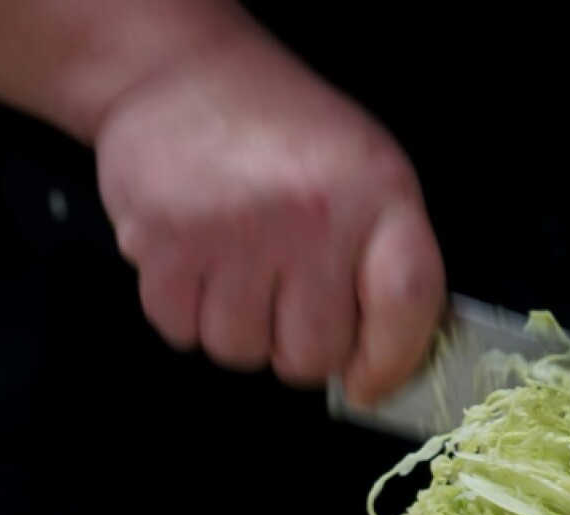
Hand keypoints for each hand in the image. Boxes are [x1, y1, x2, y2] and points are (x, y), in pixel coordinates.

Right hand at [94, 31, 444, 404]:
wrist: (182, 76)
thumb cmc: (286, 135)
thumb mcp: (369, 175)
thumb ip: (386, 264)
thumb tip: (376, 368)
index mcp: (378, 195)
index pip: (406, 303)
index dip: (391, 362)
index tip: (367, 383)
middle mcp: (311, 215)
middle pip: (313, 355)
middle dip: (300, 345)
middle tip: (287, 299)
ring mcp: (235, 230)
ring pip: (243, 352)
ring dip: (241, 329)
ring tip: (240, 271)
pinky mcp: (163, 243)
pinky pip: (182, 332)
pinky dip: (188, 314)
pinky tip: (199, 264)